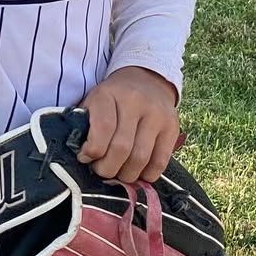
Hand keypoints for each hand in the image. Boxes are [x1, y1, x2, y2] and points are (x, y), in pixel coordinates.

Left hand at [78, 66, 179, 182]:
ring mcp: (156, 114)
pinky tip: (137, 172)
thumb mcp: (93, 101)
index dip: (91, 151)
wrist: (146, 81)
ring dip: (126, 175)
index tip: (85, 157)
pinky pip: (160, 162)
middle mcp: (134, 101)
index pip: (102, 128)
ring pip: (140, 158)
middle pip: (121, 148)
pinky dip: (147, 175)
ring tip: (118, 172)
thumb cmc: (113, 98)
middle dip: (108, 168)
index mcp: (108, 94)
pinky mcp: (172, 127)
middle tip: (102, 170)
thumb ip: (84, 125)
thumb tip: (83, 157)